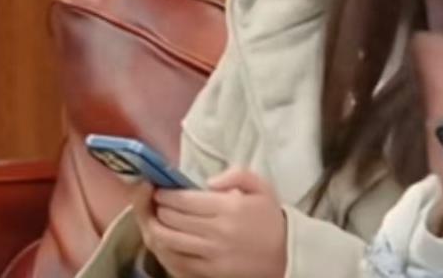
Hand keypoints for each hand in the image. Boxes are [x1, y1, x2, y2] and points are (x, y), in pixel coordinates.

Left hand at [134, 169, 287, 277]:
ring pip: (168, 241)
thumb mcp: (262, 187)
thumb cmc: (270, 219)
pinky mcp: (210, 272)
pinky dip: (164, 250)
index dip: (165, 193)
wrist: (287, 254)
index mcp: (230, 208)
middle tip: (155, 202)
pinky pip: (176, 262)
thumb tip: (209, 181)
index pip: (182, 200)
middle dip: (157, 208)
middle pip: (171, 219)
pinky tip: (164, 241)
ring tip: (155, 220)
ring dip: (156, 228)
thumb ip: (237, 174)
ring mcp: (212, 255)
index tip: (160, 189)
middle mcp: (218, 232)